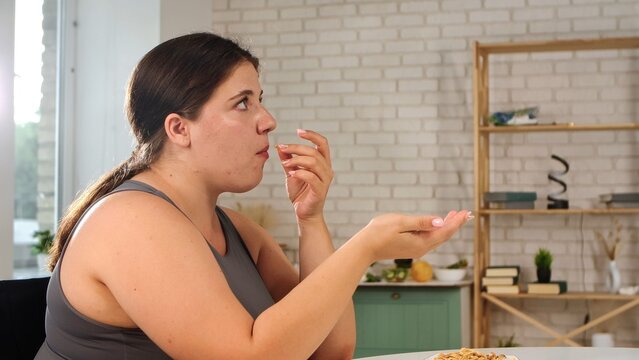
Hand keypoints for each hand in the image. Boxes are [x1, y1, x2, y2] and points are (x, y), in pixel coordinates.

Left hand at [276, 129, 333, 220]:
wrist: (303, 213)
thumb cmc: (300, 193)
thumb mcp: (291, 173)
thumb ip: (288, 160)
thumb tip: (281, 146)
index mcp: (323, 163)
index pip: (323, 143)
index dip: (312, 135)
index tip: (298, 131)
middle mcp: (327, 170)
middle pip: (315, 152)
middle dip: (297, 147)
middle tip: (283, 147)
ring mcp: (325, 181)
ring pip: (314, 162)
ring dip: (297, 160)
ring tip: (285, 163)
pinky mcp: (320, 191)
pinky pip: (312, 177)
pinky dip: (300, 173)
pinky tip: (291, 174)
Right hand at [354, 210, 471, 262]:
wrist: (364, 248)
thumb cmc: (379, 233)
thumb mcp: (400, 223)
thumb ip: (421, 222)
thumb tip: (440, 221)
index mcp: (421, 243)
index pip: (444, 232)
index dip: (456, 222)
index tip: (466, 212)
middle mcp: (421, 249)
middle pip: (443, 236)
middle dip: (455, 224)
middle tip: (465, 213)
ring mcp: (415, 249)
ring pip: (437, 238)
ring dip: (446, 226)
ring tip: (454, 215)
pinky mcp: (410, 248)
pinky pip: (429, 238)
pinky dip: (436, 230)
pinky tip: (437, 224)